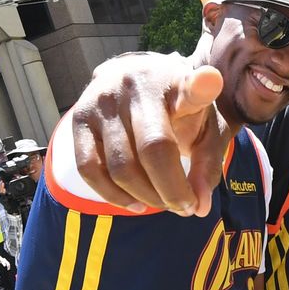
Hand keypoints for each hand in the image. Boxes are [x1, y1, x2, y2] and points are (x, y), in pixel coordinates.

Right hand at [67, 54, 227, 214]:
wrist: (140, 81)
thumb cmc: (180, 110)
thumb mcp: (206, 129)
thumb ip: (207, 165)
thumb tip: (198, 209)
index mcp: (177, 81)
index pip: (190, 86)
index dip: (200, 86)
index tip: (210, 81)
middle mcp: (136, 85)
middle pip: (153, 149)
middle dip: (171, 191)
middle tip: (184, 207)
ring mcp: (102, 101)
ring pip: (120, 167)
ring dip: (145, 197)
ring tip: (162, 203)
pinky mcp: (79, 118)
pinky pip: (89, 169)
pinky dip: (113, 195)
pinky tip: (135, 203)